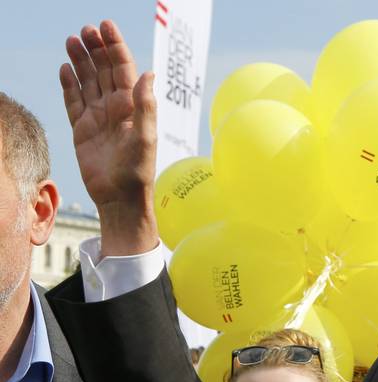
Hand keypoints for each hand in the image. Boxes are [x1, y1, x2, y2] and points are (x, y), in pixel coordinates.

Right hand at [60, 20, 157, 256]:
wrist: (120, 198)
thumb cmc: (137, 171)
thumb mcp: (145, 137)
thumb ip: (146, 106)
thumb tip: (150, 74)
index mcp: (132, 107)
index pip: (123, 69)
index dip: (115, 47)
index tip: (105, 25)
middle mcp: (116, 109)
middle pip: (103, 70)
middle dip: (96, 49)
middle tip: (85, 29)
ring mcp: (98, 118)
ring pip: (87, 82)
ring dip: (81, 61)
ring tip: (72, 40)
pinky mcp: (82, 130)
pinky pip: (73, 101)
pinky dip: (69, 84)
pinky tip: (65, 68)